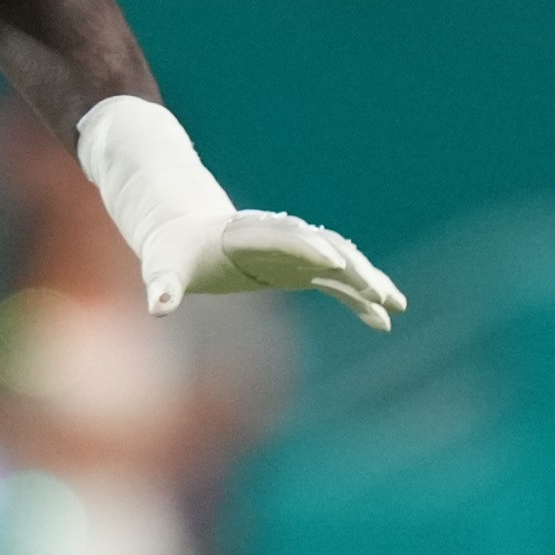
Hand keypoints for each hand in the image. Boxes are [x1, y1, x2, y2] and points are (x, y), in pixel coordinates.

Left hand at [136, 208, 404, 330]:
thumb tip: (158, 307)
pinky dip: (359, 298)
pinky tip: (383, 320)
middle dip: (351, 266)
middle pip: (323, 246)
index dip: (308, 249)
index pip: (283, 237)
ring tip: (396, 304)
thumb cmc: (171, 253)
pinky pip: (337, 282)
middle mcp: (279, 237)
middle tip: (377, 290)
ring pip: (340, 262)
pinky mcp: (300, 267)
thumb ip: (163, 286)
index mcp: (247, 233)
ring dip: (367, 282)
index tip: (334, 264)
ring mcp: (294, 251)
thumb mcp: (162, 268)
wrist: (185, 234)